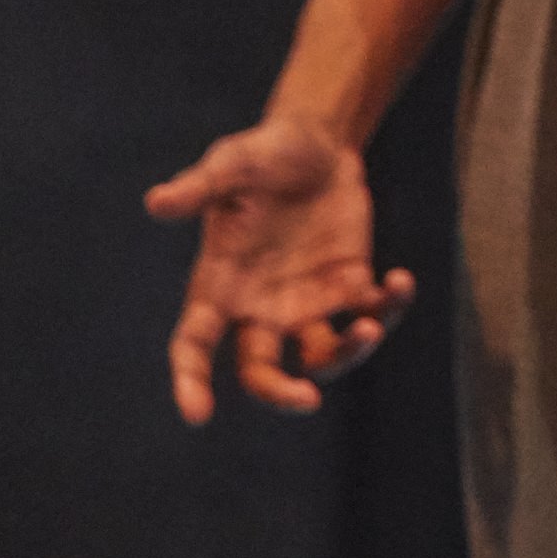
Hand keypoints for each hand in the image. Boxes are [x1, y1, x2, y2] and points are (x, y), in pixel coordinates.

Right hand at [144, 118, 416, 422]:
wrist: (318, 143)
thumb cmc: (263, 154)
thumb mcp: (232, 164)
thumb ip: (200, 187)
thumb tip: (156, 201)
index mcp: (218, 286)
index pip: (193, 346)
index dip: (190, 382)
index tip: (198, 415)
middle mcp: (258, 307)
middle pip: (262, 373)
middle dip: (280, 393)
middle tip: (308, 399)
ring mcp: (306, 302)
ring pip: (321, 357)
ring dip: (347, 354)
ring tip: (368, 326)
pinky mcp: (348, 285)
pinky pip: (368, 314)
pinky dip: (388, 308)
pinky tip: (400, 281)